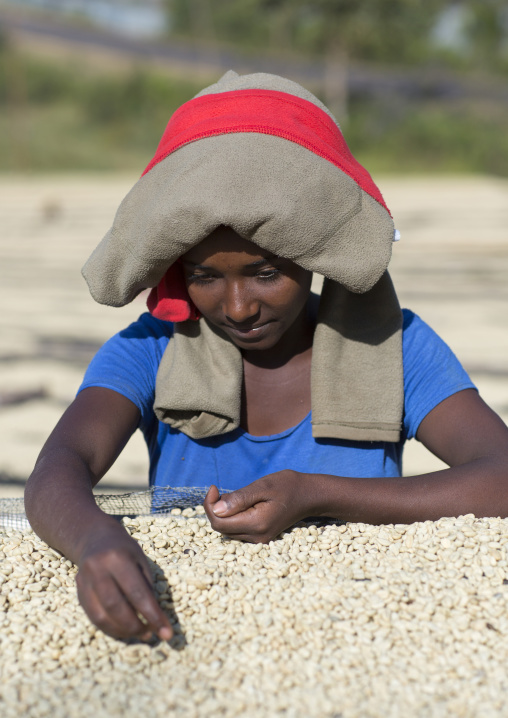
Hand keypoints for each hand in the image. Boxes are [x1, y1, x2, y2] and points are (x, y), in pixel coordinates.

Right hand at [75, 520, 172, 641]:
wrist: (94, 537)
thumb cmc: (124, 549)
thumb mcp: (140, 560)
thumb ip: (146, 586)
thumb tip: (156, 618)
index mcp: (118, 558)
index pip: (137, 593)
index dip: (152, 615)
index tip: (166, 632)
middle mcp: (98, 569)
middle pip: (116, 606)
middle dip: (135, 626)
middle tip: (150, 634)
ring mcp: (84, 580)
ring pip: (100, 616)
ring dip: (121, 631)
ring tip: (139, 633)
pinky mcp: (79, 591)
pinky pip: (93, 616)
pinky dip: (110, 627)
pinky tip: (123, 629)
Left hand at [204, 470, 312, 542]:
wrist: (310, 495)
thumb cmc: (288, 486)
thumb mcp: (263, 486)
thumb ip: (239, 498)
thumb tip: (216, 509)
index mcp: (256, 524)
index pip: (219, 523)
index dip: (209, 506)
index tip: (213, 487)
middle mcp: (257, 536)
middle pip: (221, 528)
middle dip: (214, 509)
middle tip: (219, 490)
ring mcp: (259, 539)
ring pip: (228, 530)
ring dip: (223, 514)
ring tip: (232, 496)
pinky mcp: (261, 536)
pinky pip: (237, 530)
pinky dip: (232, 517)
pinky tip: (240, 504)